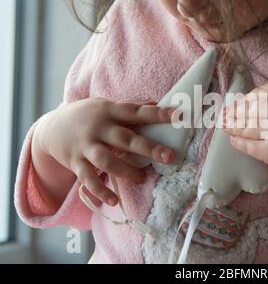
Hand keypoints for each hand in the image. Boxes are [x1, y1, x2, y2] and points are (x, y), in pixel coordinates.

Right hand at [36, 97, 176, 205]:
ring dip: (126, 172)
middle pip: (125, 139)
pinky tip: (114, 201)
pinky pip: (88, 179)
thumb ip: (130, 108)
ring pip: (106, 161)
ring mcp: (85, 146)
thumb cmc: (88, 116)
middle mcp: (98, 128)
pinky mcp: (75, 163)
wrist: (51, 128)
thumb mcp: (106, 106)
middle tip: (169, 157)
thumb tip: (156, 103)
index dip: (157, 113)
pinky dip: (100, 191)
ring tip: (143, 179)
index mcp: (109, 110)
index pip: (136, 111)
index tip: (179, 115)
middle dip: (148, 148)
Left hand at [222, 83, 267, 190]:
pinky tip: (233, 141)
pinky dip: (238, 143)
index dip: (246, 99)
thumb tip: (255, 99)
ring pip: (245, 127)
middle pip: (248, 109)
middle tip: (223, 116)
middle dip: (234, 113)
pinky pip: (248, 145)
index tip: (240, 104)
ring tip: (224, 127)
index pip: (259, 93)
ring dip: (231, 126)